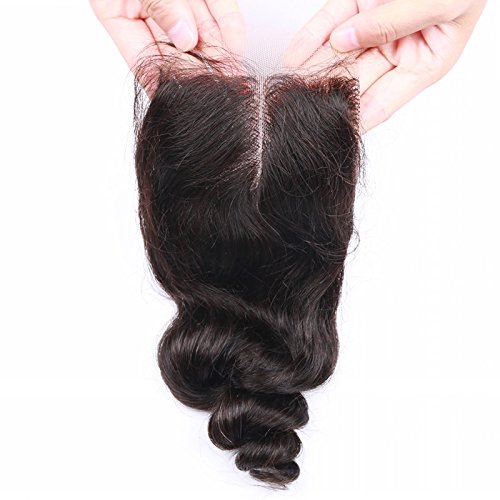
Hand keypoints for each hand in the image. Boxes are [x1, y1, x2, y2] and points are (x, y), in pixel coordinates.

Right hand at [89, 0, 245, 72]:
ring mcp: (174, 2)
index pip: (147, 62)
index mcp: (117, 15)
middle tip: (225, 85)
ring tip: (235, 68)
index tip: (195, 93)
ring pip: (199, 32)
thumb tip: (185, 37)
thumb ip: (160, 5)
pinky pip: (213, 7)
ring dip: (219, 50)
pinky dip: (226, 23)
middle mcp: (146, 13)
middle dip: (203, 69)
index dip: (173, 80)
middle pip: (178, 52)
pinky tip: (236, 42)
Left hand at [283, 0, 486, 132]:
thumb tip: (346, 39)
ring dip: (313, 71)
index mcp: (425, 64)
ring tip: (291, 88)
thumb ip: (392, 22)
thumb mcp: (439, 3)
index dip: (356, 117)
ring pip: (338, 55)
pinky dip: (311, 38)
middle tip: (302, 109)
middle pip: (355, 81)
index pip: (382, 102)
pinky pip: (329, 23)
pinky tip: (294, 57)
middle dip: (327, 95)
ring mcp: (374, 28)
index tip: (332, 128)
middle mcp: (397, 51)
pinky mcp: (357, 4)